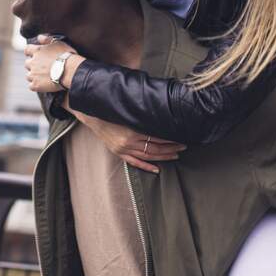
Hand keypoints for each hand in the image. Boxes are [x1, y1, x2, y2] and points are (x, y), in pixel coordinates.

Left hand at [24, 36, 79, 92]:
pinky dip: (36, 86)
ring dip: (34, 76)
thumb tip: (39, 37)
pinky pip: (31, 86)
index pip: (27, 50)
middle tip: (42, 67)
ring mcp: (33, 74)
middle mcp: (33, 62)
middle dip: (33, 65)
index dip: (30, 53)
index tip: (34, 55)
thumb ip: (47, 39)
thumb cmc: (67, 56)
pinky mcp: (36, 85)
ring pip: (28, 75)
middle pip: (27, 64)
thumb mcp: (59, 43)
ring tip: (43, 77)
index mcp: (37, 51)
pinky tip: (43, 85)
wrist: (70, 71)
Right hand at [65, 96, 184, 173]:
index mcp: (132, 130)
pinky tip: (157, 169)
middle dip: (171, 147)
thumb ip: (144, 109)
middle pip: (155, 148)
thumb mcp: (129, 107)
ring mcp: (123, 149)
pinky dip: (147, 167)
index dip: (170, 138)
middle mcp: (128, 142)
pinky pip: (135, 162)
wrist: (92, 113)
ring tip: (176, 154)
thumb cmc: (111, 108)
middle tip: (183, 146)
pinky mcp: (118, 152)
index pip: (157, 137)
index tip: (181, 136)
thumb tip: (162, 107)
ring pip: (148, 156)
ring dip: (163, 156)